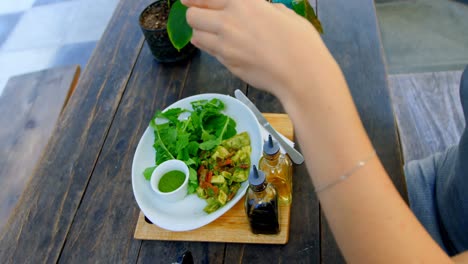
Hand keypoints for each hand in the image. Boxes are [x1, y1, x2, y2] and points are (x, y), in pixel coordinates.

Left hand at [182, 0, 327, 97]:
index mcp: (244, 2)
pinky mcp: (226, 64)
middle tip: (203, 18)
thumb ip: (263, 8)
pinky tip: (223, 48)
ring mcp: (224, 44)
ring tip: (212, 35)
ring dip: (201, 33)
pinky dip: (212, 49)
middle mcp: (228, 20)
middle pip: (192, 15)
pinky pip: (210, 52)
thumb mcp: (283, 13)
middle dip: (195, 15)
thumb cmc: (300, 41)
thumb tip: (259, 10)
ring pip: (196, 35)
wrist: (301, 74)